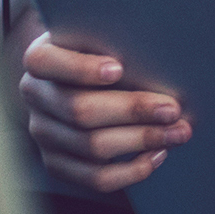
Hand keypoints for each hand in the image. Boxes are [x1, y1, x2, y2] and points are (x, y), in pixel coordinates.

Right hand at [19, 34, 190, 192]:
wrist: (85, 79)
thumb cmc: (103, 50)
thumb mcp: (102, 36)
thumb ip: (117, 42)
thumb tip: (161, 58)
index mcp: (40, 59)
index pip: (45, 62)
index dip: (80, 68)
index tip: (118, 69)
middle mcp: (36, 97)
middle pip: (79, 111)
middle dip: (133, 111)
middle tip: (173, 109)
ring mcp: (44, 133)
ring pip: (92, 146)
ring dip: (142, 140)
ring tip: (178, 132)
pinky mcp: (57, 163)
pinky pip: (95, 177)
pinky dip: (132, 170)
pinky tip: (159, 154)